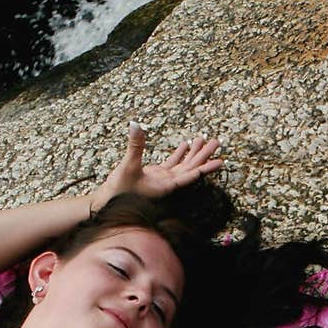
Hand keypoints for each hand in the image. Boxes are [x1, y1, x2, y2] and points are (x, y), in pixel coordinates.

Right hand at [94, 122, 223, 207]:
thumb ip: (134, 146)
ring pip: (183, 165)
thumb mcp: (128, 167)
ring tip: (204, 139)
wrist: (107, 203)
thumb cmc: (118, 191)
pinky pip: (172, 164)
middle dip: (203, 155)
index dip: (205, 167)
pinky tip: (186, 144)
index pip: (190, 175)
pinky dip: (179, 154)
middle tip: (217, 141)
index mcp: (166, 186)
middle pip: (191, 168)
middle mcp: (168, 184)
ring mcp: (163, 180)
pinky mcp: (156, 176)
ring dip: (193, 152)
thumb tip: (136, 124)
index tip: (220, 161)